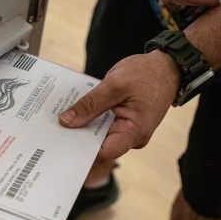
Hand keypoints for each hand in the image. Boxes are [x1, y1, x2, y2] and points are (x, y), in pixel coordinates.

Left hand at [59, 53, 179, 163]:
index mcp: (134, 133)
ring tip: (60, 118)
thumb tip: (66, 121)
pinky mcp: (123, 122)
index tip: (59, 142)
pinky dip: (90, 117)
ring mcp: (128, 131)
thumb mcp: (115, 84)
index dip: (80, 150)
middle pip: (98, 146)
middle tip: (53, 129)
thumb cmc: (148, 74)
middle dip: (77, 137)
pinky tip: (75, 110)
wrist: (167, 66)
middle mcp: (132, 137)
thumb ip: (90, 104)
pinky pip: (103, 124)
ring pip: (99, 135)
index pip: (102, 153)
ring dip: (82, 126)